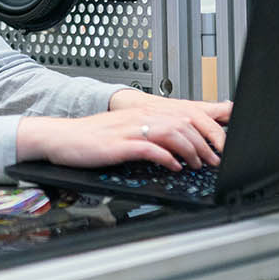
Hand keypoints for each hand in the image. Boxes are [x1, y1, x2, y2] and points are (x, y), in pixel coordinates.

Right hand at [19, 97, 228, 171]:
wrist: (60, 137)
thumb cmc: (90, 138)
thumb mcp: (124, 131)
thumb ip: (149, 134)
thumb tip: (175, 146)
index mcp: (142, 112)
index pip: (184, 115)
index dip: (206, 130)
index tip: (218, 146)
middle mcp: (138, 117)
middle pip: (183, 123)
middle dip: (204, 143)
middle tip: (214, 160)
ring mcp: (129, 130)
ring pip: (171, 133)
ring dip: (190, 150)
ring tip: (197, 164)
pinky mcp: (119, 145)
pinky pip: (150, 148)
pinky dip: (167, 158)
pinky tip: (174, 166)